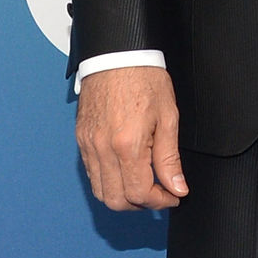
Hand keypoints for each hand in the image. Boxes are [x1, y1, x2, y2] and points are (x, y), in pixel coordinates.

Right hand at [75, 66, 186, 210]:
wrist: (118, 53)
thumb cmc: (144, 77)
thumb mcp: (168, 116)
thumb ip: (170, 158)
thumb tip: (177, 187)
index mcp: (127, 144)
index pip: (140, 193)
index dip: (160, 201)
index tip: (172, 195)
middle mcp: (103, 149)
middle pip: (116, 201)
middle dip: (140, 204)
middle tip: (159, 193)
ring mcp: (88, 145)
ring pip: (100, 191)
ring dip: (122, 196)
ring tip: (143, 183)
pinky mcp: (81, 139)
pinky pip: (91, 173)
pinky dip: (108, 180)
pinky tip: (124, 169)